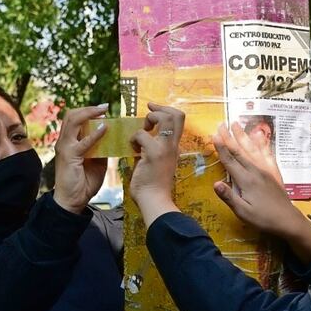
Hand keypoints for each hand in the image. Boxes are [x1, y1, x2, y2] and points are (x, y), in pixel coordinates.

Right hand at [53, 104, 108, 213]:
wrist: (72, 201)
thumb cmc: (83, 183)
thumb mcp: (97, 163)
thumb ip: (102, 150)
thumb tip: (113, 140)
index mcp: (70, 142)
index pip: (75, 119)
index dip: (88, 112)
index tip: (104, 109)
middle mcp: (65, 142)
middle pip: (71, 115)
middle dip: (88, 108)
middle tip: (105, 107)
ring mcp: (65, 147)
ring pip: (73, 121)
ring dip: (89, 114)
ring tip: (103, 112)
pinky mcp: (69, 156)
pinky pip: (82, 142)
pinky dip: (94, 134)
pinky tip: (104, 129)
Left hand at [129, 103, 184, 226]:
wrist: (154, 201)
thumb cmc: (152, 186)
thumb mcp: (154, 162)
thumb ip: (150, 149)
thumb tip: (139, 141)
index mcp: (173, 147)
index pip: (179, 120)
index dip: (165, 109)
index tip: (152, 110)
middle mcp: (172, 145)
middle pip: (177, 114)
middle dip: (160, 108)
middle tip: (148, 115)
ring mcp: (165, 148)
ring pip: (165, 118)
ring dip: (150, 118)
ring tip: (143, 131)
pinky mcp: (154, 154)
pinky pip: (142, 134)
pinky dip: (134, 138)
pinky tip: (132, 150)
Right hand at [212, 123, 310, 263]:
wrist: (287, 220)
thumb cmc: (263, 219)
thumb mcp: (243, 212)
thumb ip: (229, 197)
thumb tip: (215, 183)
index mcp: (246, 181)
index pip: (230, 161)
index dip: (221, 148)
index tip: (214, 135)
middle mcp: (256, 171)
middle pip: (240, 151)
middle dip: (229, 137)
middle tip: (221, 124)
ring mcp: (266, 170)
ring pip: (252, 148)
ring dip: (243, 136)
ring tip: (236, 124)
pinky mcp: (274, 172)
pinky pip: (267, 153)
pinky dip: (262, 143)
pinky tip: (259, 136)